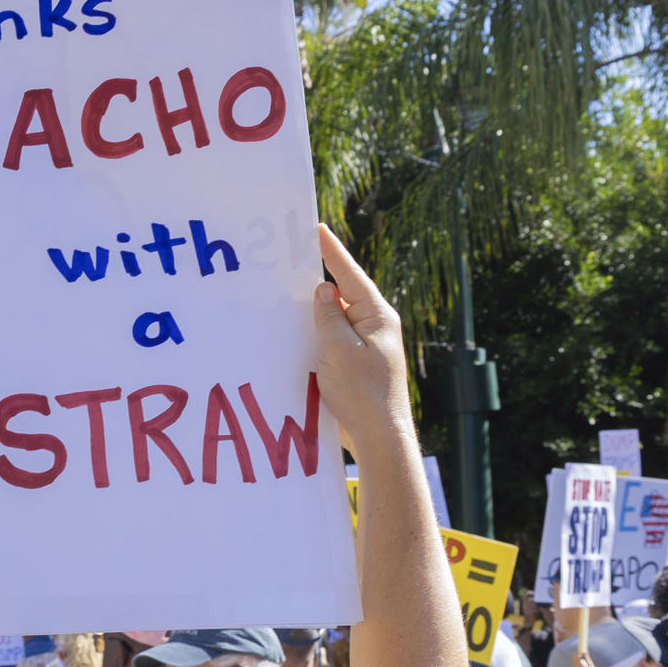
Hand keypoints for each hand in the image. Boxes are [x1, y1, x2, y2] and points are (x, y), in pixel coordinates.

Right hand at [313, 225, 411, 456]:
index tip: (317, 229)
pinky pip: (333, 341)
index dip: (331, 252)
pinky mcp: (357, 366)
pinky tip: (297, 335)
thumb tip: (324, 289)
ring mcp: (367, 347)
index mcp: (377, 317)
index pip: (350, 275)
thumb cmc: (362, 394)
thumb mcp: (338, 349)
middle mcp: (375, 328)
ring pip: (336, 320)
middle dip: (318, 280)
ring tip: (288, 294)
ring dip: (315, 312)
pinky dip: (316, 336)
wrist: (379, 437)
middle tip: (293, 260)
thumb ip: (329, 316)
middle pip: (343, 295)